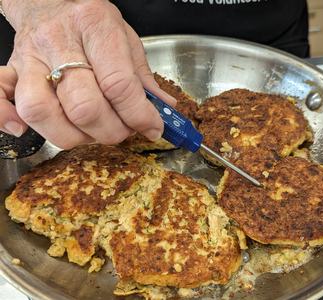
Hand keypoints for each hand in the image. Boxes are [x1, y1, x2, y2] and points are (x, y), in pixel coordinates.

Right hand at [1, 0, 175, 147]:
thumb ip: (144, 78)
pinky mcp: (11, 71)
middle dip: (111, 131)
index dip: (139, 115)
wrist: (50, 1)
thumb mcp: (126, 39)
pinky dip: (7, 119)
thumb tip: (166, 110)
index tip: (153, 128)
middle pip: (83, 105)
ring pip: (42, 111)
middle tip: (123, 130)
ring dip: (74, 135)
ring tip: (91, 132)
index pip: (119, 84)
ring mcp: (30, 58)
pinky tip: (25, 130)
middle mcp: (58, 41)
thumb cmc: (91, 22)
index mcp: (95, 26)